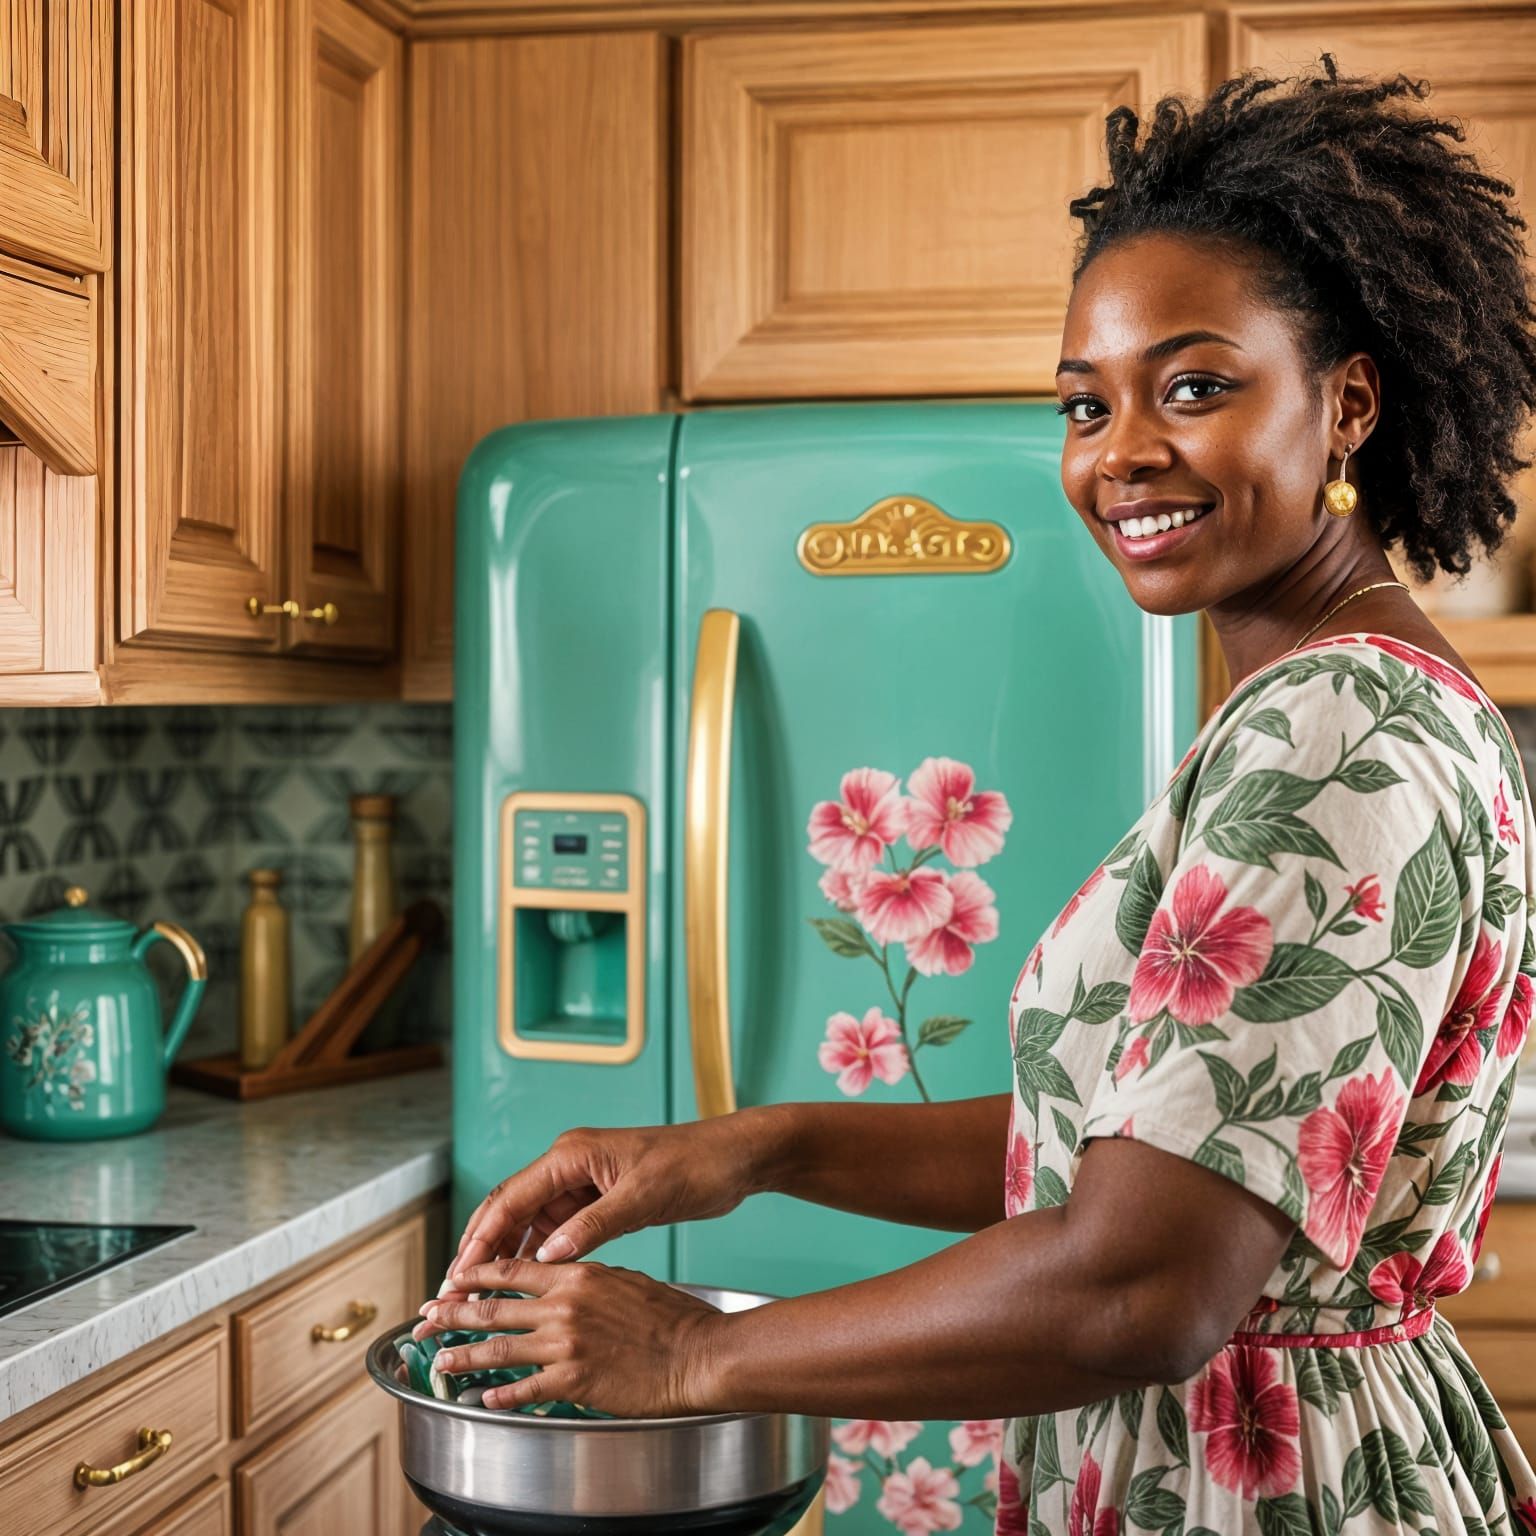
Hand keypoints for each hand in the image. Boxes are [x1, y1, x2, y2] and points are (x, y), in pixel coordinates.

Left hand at [415, 1258, 727, 1416]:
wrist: (695, 1352)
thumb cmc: (669, 1317)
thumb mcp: (623, 1280)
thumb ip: (586, 1279)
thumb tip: (562, 1276)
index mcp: (576, 1275)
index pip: (511, 1270)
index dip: (475, 1275)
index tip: (451, 1279)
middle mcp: (563, 1307)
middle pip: (493, 1308)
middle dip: (452, 1313)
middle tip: (426, 1317)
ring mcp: (565, 1344)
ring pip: (498, 1349)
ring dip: (463, 1355)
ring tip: (440, 1359)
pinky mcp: (574, 1380)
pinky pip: (525, 1390)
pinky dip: (500, 1395)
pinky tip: (484, 1399)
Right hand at [443, 1113, 778, 1286]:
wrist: (732, 1159)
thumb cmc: (693, 1166)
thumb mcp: (644, 1197)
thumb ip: (595, 1226)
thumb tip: (550, 1257)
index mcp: (572, 1154)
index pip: (510, 1198)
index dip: (480, 1239)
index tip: (459, 1275)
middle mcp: (569, 1164)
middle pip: (509, 1210)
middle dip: (481, 1250)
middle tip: (456, 1293)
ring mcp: (582, 1182)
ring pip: (529, 1223)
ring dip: (506, 1257)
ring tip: (481, 1297)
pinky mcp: (598, 1200)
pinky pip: (556, 1230)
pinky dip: (539, 1256)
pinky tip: (527, 1285)